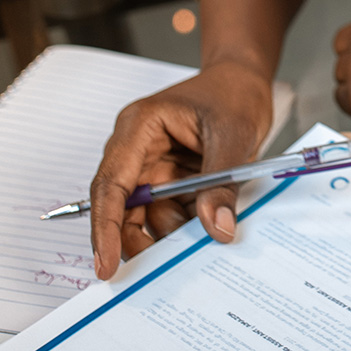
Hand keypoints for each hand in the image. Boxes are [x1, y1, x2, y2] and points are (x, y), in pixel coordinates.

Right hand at [88, 61, 272, 279]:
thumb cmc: (233, 93)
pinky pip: (173, 213)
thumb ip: (222, 184)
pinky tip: (211, 223)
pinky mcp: (172, 181)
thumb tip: (217, 228)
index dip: (105, 229)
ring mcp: (154, 167)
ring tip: (204, 235)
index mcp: (138, 129)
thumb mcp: (234, 135)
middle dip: (141, 239)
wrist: (246, 81)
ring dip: (174, 232)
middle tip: (163, 269)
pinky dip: (189, 225)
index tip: (104, 264)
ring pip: (151, 217)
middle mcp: (138, 151)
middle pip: (124, 208)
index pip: (111, 186)